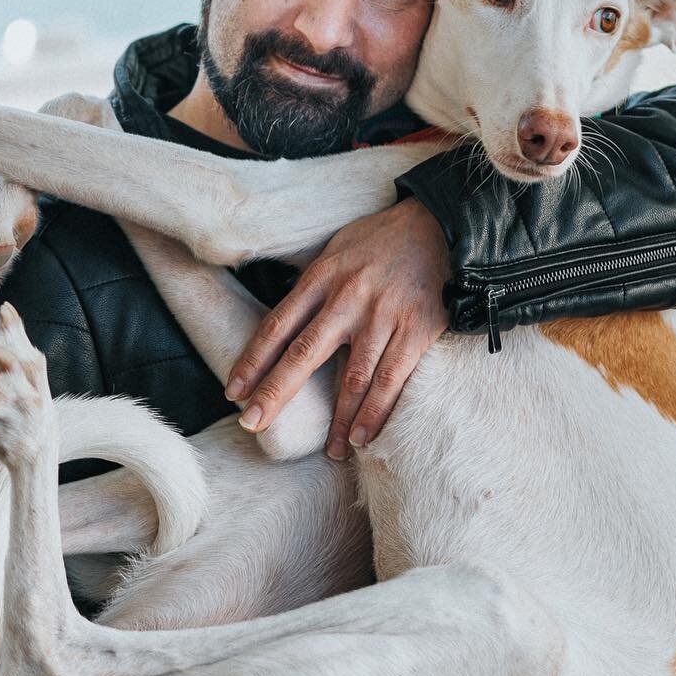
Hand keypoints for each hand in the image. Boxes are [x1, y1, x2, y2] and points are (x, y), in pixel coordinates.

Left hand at [225, 199, 449, 458]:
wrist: (442, 224)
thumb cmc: (381, 241)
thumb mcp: (335, 250)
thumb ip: (310, 286)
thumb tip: (281, 323)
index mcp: (322, 277)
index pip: (277, 325)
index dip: (252, 361)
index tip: (233, 392)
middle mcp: (347, 297)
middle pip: (303, 353)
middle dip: (274, 393)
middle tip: (253, 424)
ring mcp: (382, 315)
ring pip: (352, 377)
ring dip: (339, 420)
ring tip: (330, 451)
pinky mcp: (416, 330)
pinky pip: (392, 379)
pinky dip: (376, 412)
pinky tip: (363, 437)